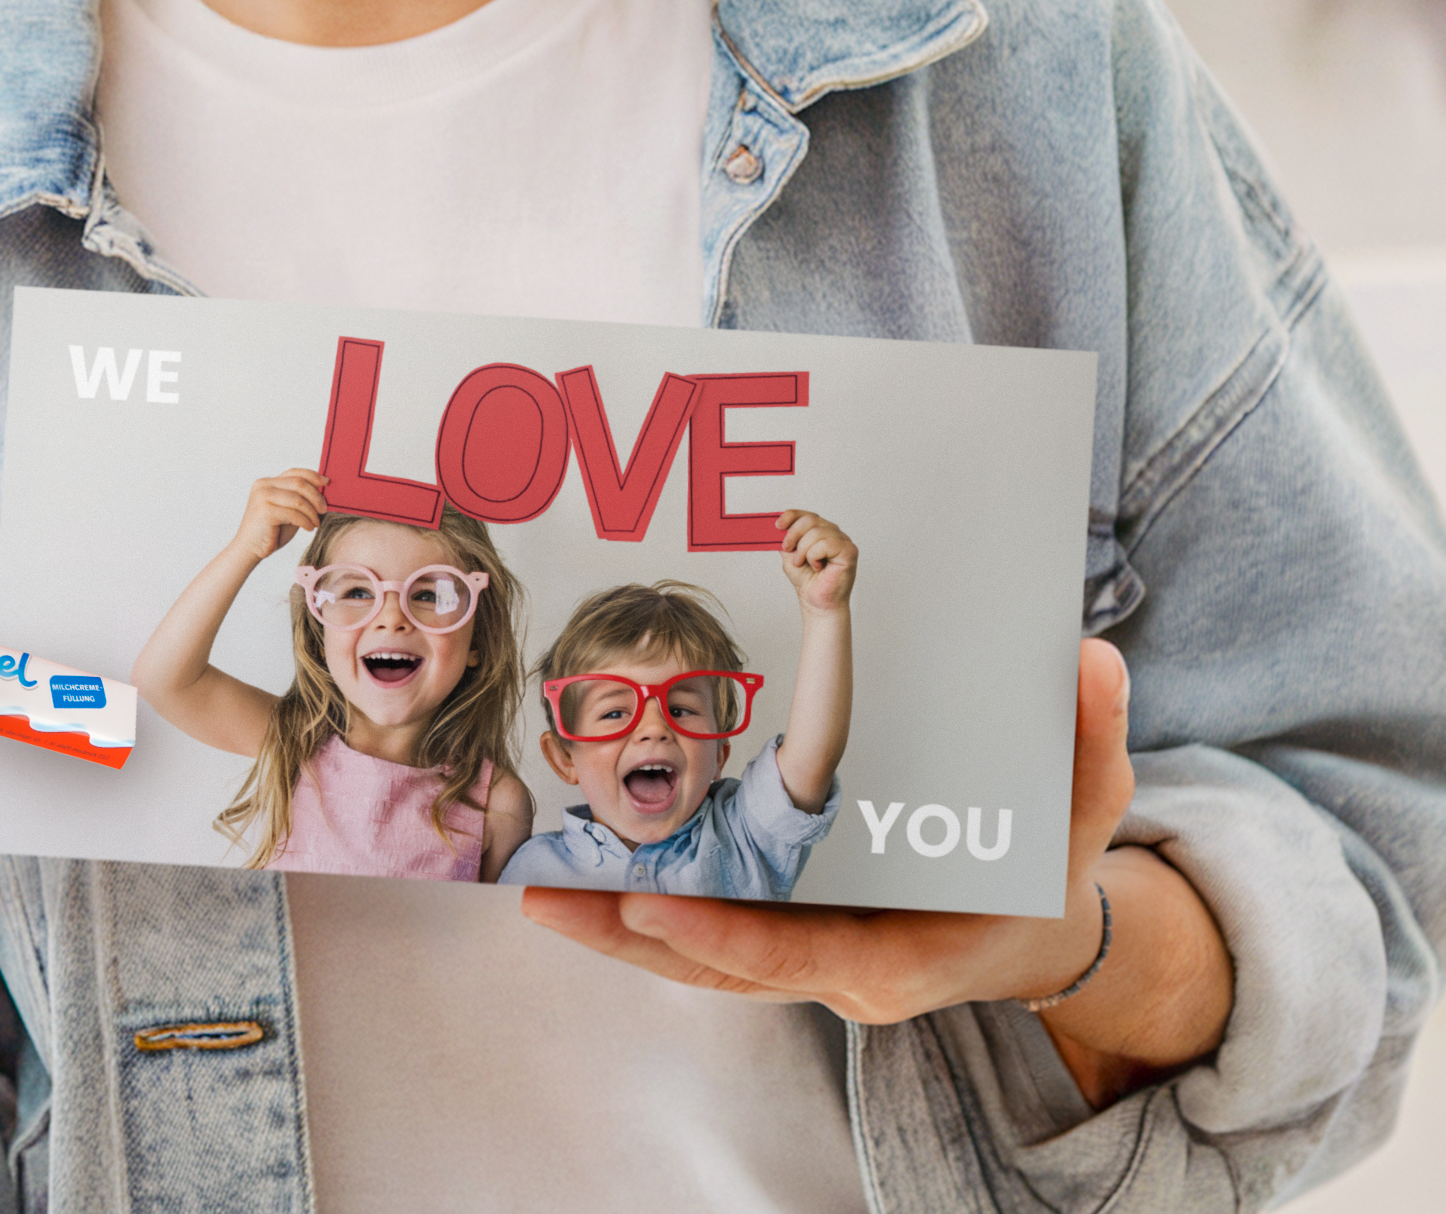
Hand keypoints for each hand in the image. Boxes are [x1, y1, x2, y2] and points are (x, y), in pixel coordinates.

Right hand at [229, 467, 326, 561]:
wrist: (250, 550)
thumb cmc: (271, 531)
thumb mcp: (288, 510)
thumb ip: (300, 499)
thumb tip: (323, 490)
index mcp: (267, 483)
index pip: (294, 473)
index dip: (313, 476)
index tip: (326, 483)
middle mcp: (263, 486)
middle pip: (299, 483)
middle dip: (316, 496)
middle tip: (324, 509)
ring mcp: (263, 497)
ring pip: (298, 500)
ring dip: (312, 512)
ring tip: (315, 523)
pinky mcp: (265, 511)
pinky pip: (294, 513)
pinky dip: (305, 521)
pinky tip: (309, 528)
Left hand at [525, 640, 1233, 1108]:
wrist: (1035, 933)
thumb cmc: (1051, 869)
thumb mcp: (1085, 803)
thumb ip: (1089, 738)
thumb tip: (1095, 662)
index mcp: (907, 955)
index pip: (811, 956)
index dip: (733, 939)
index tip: (660, 913)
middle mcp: (844, 972)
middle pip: (726, 966)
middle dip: (636, 939)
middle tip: (551, 903)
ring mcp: (806, 961)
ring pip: (700, 959)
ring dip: (618, 932)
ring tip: (539, 894)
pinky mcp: (783, 938)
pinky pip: (704, 936)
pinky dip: (643, 917)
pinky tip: (581, 883)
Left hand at [775, 509, 857, 611]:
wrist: (816, 602)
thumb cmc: (807, 581)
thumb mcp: (790, 555)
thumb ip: (785, 539)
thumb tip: (776, 526)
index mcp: (821, 531)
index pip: (807, 515)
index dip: (791, 516)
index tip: (778, 525)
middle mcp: (833, 533)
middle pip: (810, 519)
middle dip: (793, 534)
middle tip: (788, 550)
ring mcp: (843, 541)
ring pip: (816, 532)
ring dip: (803, 550)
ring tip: (803, 563)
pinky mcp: (849, 551)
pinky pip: (826, 543)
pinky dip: (814, 556)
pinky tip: (817, 566)